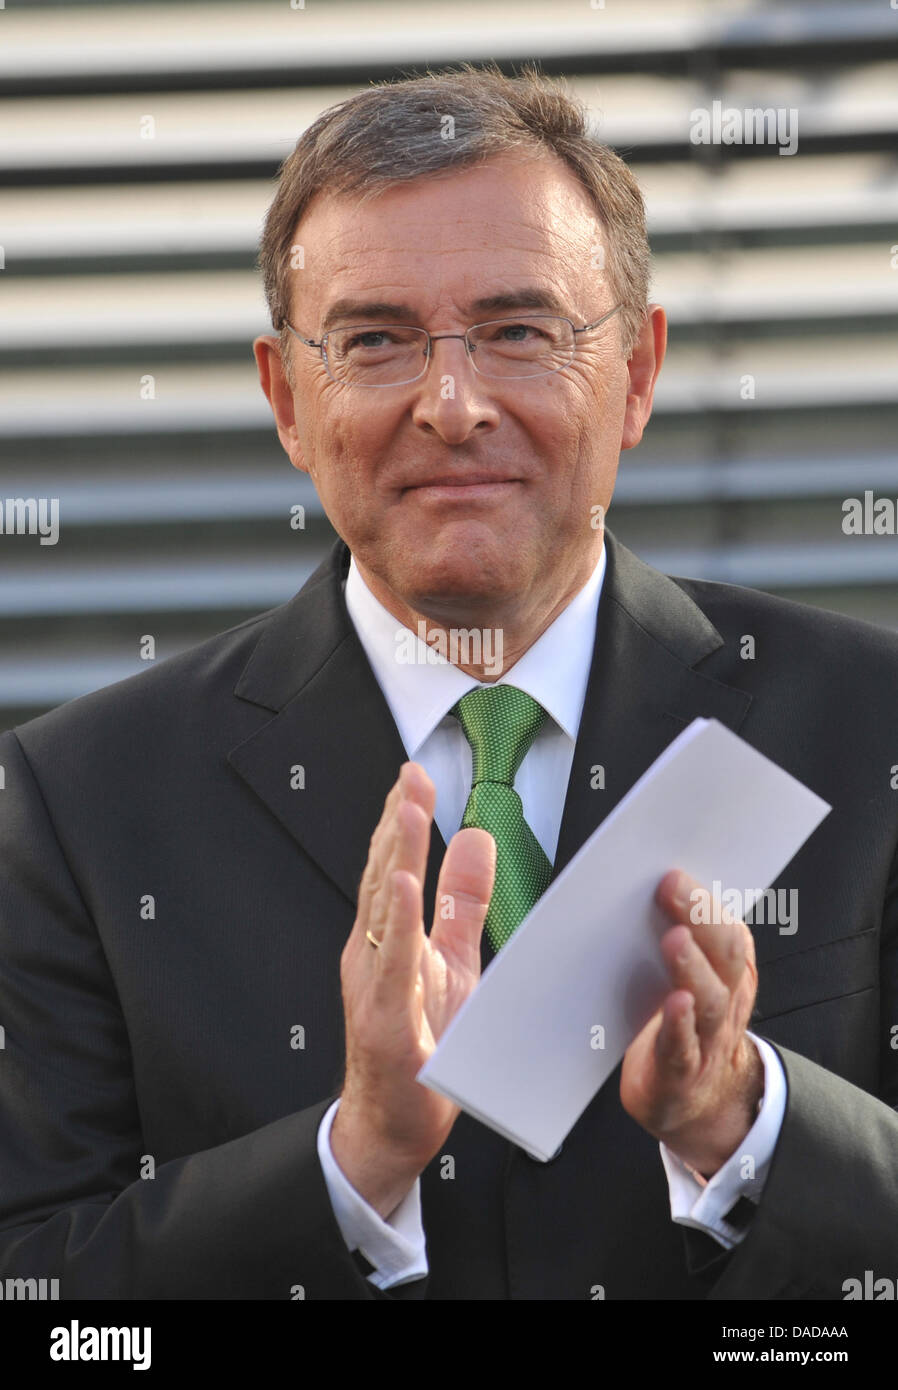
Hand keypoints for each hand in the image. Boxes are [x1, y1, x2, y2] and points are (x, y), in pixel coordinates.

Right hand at [331, 762, 495, 1217]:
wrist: (396, 1124)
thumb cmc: (422, 1046)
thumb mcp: (453, 961)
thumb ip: (461, 902)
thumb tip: (474, 837)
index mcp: (389, 937)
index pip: (394, 866)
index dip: (402, 820)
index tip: (414, 776)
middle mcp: (373, 952)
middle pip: (384, 876)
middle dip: (397, 824)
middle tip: (410, 776)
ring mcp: (374, 983)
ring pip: (383, 911)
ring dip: (394, 858)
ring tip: (407, 811)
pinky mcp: (382, 1018)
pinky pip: (391, 964)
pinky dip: (396, 924)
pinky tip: (403, 888)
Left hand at [620, 869, 764, 1176]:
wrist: (693, 1102)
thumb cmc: (684, 1026)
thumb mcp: (692, 977)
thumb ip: (681, 937)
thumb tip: (646, 886)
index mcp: (730, 973)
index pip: (730, 929)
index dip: (708, 898)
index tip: (675, 869)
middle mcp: (726, 1001)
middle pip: (726, 956)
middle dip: (700, 916)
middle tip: (671, 886)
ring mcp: (707, 1039)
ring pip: (710, 1000)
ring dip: (691, 966)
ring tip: (674, 938)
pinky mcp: (680, 1074)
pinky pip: (684, 1048)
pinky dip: (679, 1025)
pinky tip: (673, 1003)